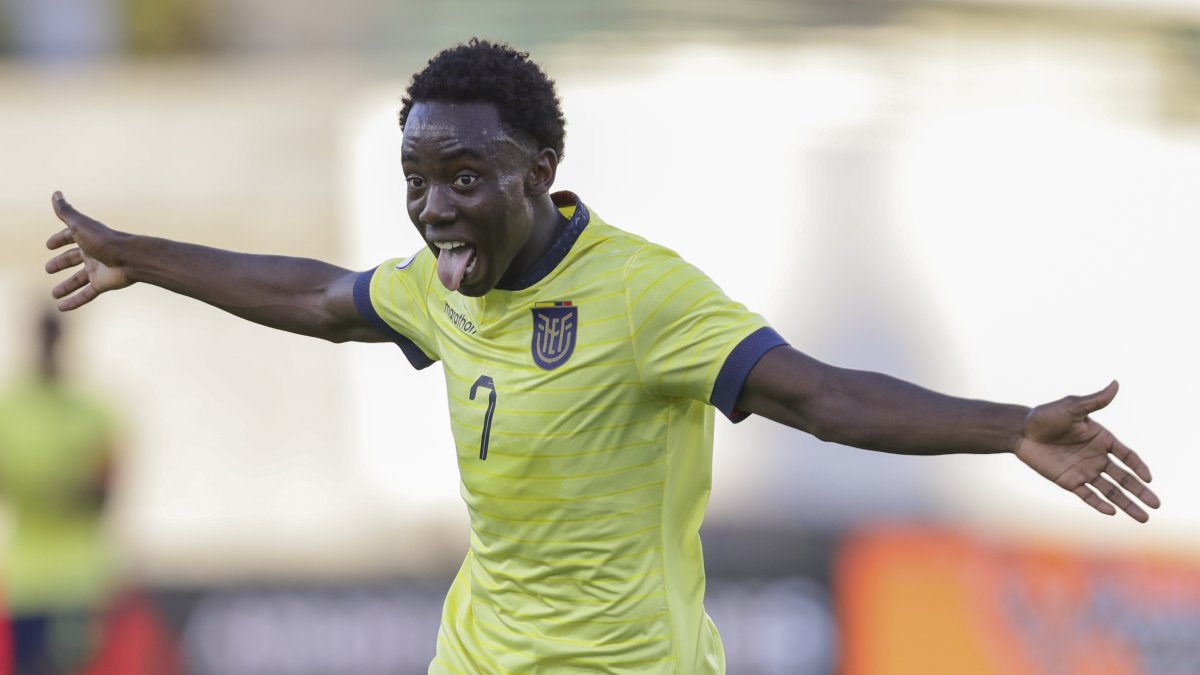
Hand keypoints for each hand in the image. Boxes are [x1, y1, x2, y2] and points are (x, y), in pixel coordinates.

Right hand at [45, 191, 132, 309]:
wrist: (130, 258)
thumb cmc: (105, 240)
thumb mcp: (80, 225)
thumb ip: (66, 212)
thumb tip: (56, 193)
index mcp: (87, 238)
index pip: (70, 237)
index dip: (59, 240)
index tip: (49, 245)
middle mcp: (92, 254)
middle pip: (73, 259)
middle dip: (61, 263)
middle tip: (48, 268)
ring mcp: (97, 270)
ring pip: (78, 280)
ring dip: (66, 286)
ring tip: (54, 293)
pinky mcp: (102, 284)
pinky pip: (86, 295)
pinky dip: (74, 302)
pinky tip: (61, 307)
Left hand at [1015, 381, 1159, 521]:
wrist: (1020, 431)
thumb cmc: (1045, 416)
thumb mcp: (1071, 407)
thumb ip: (1094, 401)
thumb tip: (1116, 384)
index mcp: (1102, 439)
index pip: (1127, 456)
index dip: (1138, 467)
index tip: (1149, 479)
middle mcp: (1096, 457)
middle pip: (1124, 478)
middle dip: (1140, 492)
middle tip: (1157, 505)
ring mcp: (1084, 470)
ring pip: (1110, 491)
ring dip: (1127, 504)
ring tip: (1143, 518)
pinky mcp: (1069, 481)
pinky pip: (1088, 495)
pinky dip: (1099, 504)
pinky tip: (1112, 513)